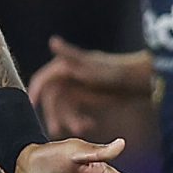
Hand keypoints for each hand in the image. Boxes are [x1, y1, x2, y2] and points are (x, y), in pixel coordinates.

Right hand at [28, 36, 149, 135]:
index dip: (35, 93)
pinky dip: (79, 119)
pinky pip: (76, 111)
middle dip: (55, 115)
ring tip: (81, 130)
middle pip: (53, 98)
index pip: (43, 80)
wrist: (140, 79)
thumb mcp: (91, 66)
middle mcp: (69, 77)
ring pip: (64, 108)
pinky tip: (89, 126)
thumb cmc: (115, 70)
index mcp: (65, 66)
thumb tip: (53, 41)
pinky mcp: (86, 98)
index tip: (32, 107)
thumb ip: (70, 55)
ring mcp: (77, 88)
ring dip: (69, 120)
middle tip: (56, 131)